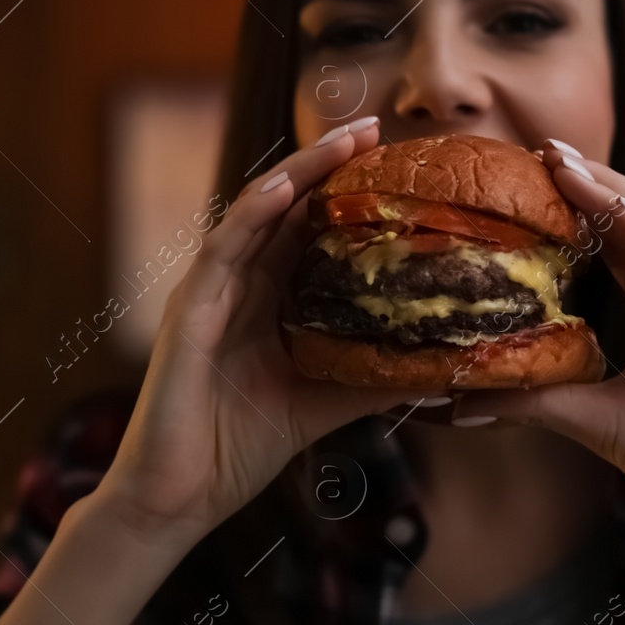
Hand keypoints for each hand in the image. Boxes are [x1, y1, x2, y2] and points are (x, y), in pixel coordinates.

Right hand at [93, 117, 412, 547]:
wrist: (180, 498)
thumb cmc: (239, 451)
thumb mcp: (326, 404)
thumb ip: (373, 377)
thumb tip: (445, 366)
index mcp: (264, 301)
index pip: (308, 229)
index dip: (347, 191)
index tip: (398, 160)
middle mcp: (236, 286)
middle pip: (286, 208)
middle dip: (329, 163)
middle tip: (379, 126)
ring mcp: (209, 293)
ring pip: (256, 213)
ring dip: (300, 171)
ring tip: (346, 138)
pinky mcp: (190, 312)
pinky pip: (222, 249)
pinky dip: (253, 214)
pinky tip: (286, 188)